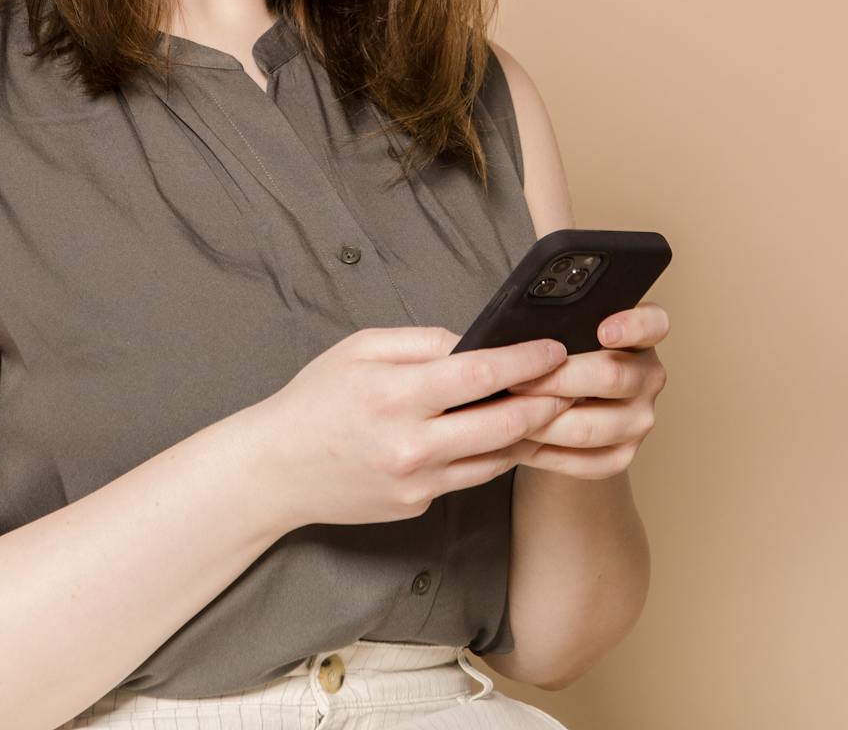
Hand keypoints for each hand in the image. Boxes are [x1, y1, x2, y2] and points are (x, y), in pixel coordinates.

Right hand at [246, 326, 576, 529]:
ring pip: (497, 457)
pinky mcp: (418, 505)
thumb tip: (474, 342)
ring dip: (530, 433)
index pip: (480, 375)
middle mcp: (411, 444)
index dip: (527, 361)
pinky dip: (495, 455)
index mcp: (395, 395)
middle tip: (570, 382)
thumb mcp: (359, 349)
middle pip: (504, 424)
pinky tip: (507, 435)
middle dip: (547, 401)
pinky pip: (472, 477)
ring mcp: (417, 482)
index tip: (554, 349)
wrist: (277, 470)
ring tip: (550, 406)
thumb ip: (421, 341)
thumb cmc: (316, 401)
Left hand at [499, 298, 669, 479]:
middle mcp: (649, 377)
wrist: (570, 404)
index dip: (631, 327)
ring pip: (589, 427)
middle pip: (610, 377)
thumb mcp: (567, 329)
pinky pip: (581, 461)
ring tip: (508, 414)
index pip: (654, 324)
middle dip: (556, 380)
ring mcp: (640, 420)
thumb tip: (519, 332)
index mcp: (643, 335)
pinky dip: (543, 453)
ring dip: (541, 422)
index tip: (604, 332)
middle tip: (516, 381)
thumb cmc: (563, 355)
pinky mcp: (622, 456)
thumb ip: (558, 324)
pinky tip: (517, 442)